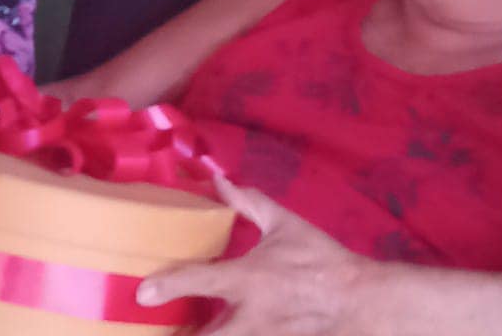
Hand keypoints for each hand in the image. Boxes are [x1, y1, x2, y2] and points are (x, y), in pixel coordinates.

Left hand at [139, 176, 377, 335]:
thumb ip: (249, 202)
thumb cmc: (320, 259)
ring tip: (180, 331)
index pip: (200, 281)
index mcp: (249, 278)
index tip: (143, 293)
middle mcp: (250, 316)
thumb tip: (220, 180)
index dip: (168, 286)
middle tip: (159, 329)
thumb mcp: (284, 225)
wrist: (359, 300)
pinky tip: (215, 329)